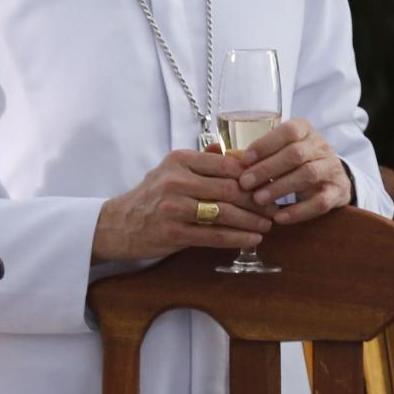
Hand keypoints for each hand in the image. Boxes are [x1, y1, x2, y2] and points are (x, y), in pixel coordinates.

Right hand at [93, 150, 270, 261]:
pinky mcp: (173, 232)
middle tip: (274, 208)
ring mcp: (174, 207)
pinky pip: (214, 235)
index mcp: (180, 160)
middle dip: (257, 201)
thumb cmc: (151, 197)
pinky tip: (252, 239)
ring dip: (251, 221)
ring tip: (267, 225)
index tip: (270, 185)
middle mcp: (176, 180)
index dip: (253, 176)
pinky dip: (237, 238)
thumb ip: (203, 161)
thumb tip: (238, 154)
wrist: (118, 224)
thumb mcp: (172, 170)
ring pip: (225, 213)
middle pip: (230, 189)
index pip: (227, 165)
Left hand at [235, 118, 351, 224]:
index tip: (244, 159)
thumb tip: (216, 152)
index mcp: (305, 130)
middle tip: (245, 183)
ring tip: (259, 200)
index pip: (288, 131)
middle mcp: (321, 146)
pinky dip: (298, 211)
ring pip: (308, 175)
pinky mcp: (337, 192)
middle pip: (295, 154)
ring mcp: (332, 169)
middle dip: (267, 169)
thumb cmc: (295, 163)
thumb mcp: (279, 151)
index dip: (265, 144)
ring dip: (280, 188)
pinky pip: (320, 202)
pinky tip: (279, 218)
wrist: (332, 178)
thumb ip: (253, 152)